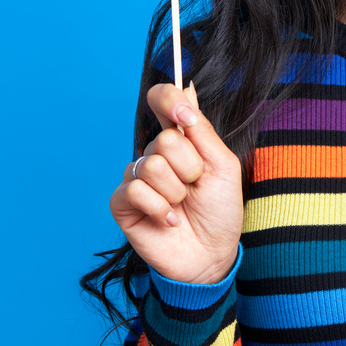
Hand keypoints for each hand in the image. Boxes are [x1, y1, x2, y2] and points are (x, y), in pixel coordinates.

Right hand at [110, 82, 243, 284]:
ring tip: (181, 205)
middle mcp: (155, 154)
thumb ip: (202, 131)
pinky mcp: (122, 204)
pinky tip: (169, 220)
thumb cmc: (220, 210)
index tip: (183, 113)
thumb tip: (186, 92)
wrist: (212, 254)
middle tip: (195, 187)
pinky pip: (134, 190)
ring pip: (151, 165)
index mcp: (180, 140)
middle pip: (164, 140)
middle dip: (189, 167)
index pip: (162, 100)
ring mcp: (136, 178)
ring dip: (176, 191)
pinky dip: (159, 208)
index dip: (168, 98)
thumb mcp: (223, 165)